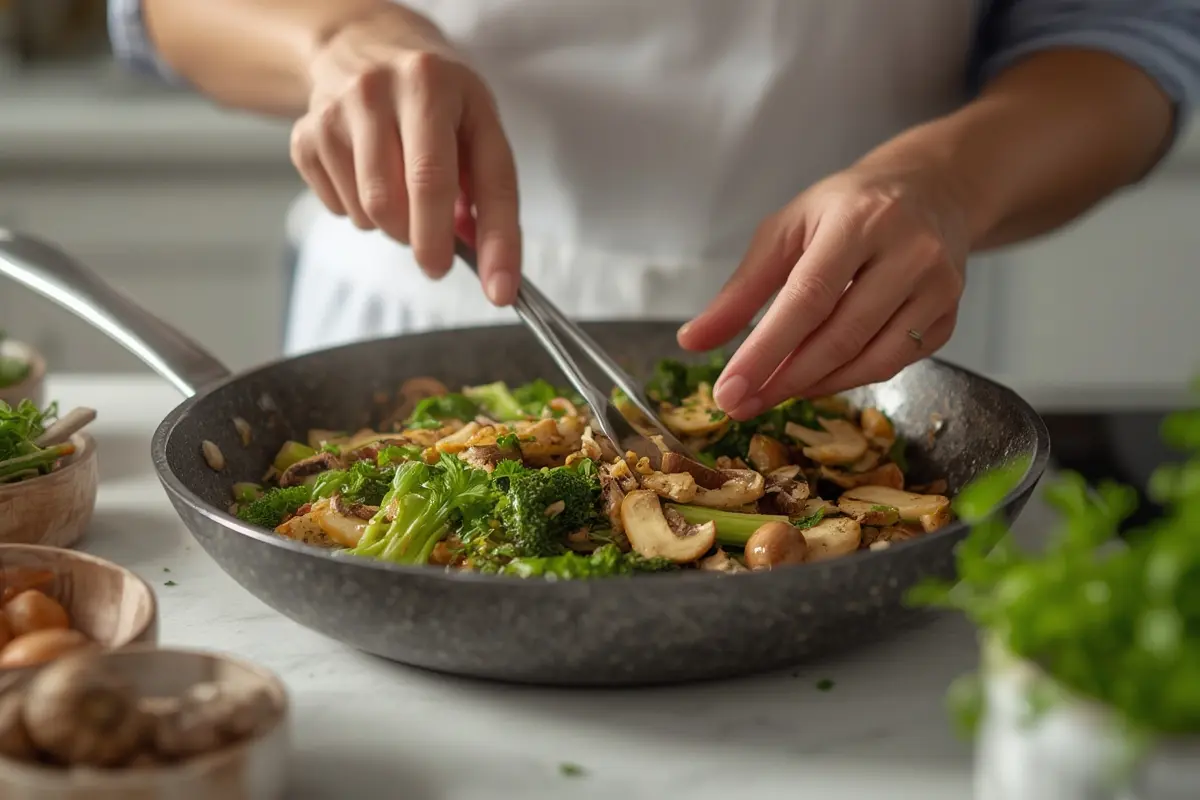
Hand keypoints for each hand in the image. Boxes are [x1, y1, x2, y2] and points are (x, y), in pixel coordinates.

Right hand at [290, 6, 520, 304]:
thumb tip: (493, 267)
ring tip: (406, 193)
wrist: (363, 48)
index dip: (484, 242)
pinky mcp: (305, 137)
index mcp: (431, 84)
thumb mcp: (476, 123)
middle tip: (439, 255)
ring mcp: (334, 114)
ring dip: (397, 226)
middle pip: (400, 203)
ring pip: (370, 214)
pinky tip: (372, 178)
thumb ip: (490, 191)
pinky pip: (340, 210)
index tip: (499, 293)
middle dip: (428, 244)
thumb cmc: (435, 97)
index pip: (454, 179)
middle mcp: (378, 92)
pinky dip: (365, 213)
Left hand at [678, 159, 969, 417]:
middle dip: (783, 379)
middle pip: (840, 336)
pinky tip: (816, 379)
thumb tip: (693, 341)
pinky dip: (848, 379)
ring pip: (871, 359)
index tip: (729, 390)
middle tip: (740, 404)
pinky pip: (895, 365)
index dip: (766, 351)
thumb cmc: (847, 209)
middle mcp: (909, 252)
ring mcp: (939, 287)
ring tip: (772, 392)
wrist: (931, 190)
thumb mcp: (786, 231)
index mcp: (859, 221)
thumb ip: (740, 290)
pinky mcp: (951, 316)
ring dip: (815, 386)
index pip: (808, 298)